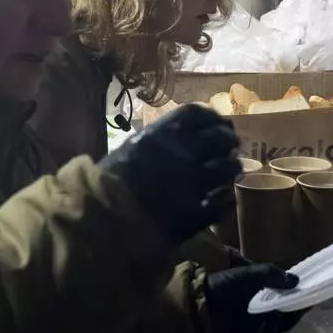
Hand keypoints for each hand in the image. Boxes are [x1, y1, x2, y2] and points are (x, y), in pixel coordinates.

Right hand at [99, 104, 240, 244]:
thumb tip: (181, 134)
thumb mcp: (130, 149)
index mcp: (162, 133)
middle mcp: (183, 152)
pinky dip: (226, 198)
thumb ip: (156, 140)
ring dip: (232, 168)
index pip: (198, 114)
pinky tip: (224, 198)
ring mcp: (192, 183)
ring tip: (232, 172)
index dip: (213, 118)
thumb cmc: (107, 181)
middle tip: (231, 147)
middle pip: (220, 138)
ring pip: (228, 168)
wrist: (100, 218)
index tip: (219, 124)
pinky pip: (223, 202)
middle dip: (229, 142)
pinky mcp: (196, 213)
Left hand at [204, 264, 303, 332]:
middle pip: (286, 312)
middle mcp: (260, 310)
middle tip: (305, 303)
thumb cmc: (223, 286)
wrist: (200, 305)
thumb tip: (295, 280)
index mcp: (260, 292)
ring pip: (279, 325)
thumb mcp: (248, 274)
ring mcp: (256, 326)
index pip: (285, 295)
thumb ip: (271, 274)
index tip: (309, 290)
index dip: (296, 293)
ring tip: (289, 310)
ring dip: (285, 319)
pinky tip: (272, 322)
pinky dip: (271, 329)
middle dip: (296, 309)